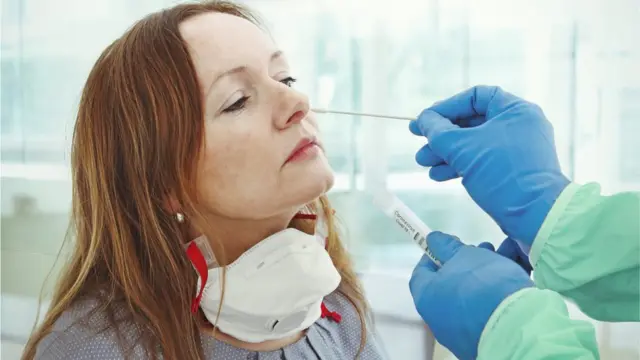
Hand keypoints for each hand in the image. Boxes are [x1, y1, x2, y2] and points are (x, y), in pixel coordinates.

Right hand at [409, 86, 569, 245]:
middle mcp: (519, 126)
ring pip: (473, 144)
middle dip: (441, 135)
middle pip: (471, 122)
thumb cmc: (504, 175)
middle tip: (419, 143)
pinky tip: (438, 176)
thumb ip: (438, 131)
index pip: (474, 97)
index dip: (446, 107)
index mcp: (515, 110)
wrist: (536, 216)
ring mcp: (517, 150)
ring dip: (446, 153)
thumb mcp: (463, 148)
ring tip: (424, 163)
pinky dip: (459, 166)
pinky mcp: (512, 172)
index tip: (425, 120)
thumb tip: (423, 120)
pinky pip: (481, 162)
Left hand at [409, 231, 533, 359]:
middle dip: (467, 262)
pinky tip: (515, 273)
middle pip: (450, 283)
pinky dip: (497, 291)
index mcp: (427, 299)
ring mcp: (463, 331)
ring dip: (486, 273)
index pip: (422, 273)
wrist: (515, 325)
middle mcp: (440, 319)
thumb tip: (433, 240)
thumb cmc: (482, 284)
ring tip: (505, 255)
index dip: (433, 254)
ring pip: (473, 295)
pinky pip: (488, 308)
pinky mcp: (487, 337)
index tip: (447, 244)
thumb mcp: (464, 255)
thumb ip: (446, 246)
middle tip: (482, 249)